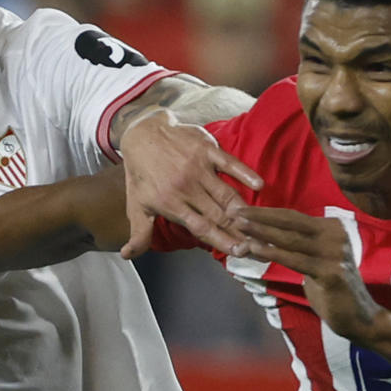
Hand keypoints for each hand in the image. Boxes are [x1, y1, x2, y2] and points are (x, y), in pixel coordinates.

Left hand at [118, 108, 261, 257]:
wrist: (141, 134)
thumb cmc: (141, 174)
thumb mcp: (137, 205)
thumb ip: (139, 233)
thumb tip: (129, 255)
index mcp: (171, 204)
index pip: (202, 228)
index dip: (221, 241)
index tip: (240, 252)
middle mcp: (186, 187)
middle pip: (218, 215)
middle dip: (239, 231)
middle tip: (259, 244)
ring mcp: (197, 167)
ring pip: (226, 193)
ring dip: (244, 210)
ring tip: (262, 224)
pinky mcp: (206, 149)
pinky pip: (229, 163)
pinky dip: (245, 173)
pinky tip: (259, 185)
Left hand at [236, 207, 386, 341]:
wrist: (361, 318)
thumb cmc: (332, 290)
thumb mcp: (312, 263)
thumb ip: (293, 249)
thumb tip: (258, 238)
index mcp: (331, 228)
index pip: (292, 216)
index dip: (265, 212)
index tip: (241, 208)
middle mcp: (335, 235)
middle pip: (290, 221)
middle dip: (259, 216)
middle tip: (233, 211)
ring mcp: (335, 253)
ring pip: (290, 238)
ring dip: (261, 231)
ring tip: (238, 225)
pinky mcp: (331, 273)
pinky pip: (295, 260)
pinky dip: (272, 252)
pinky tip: (254, 248)